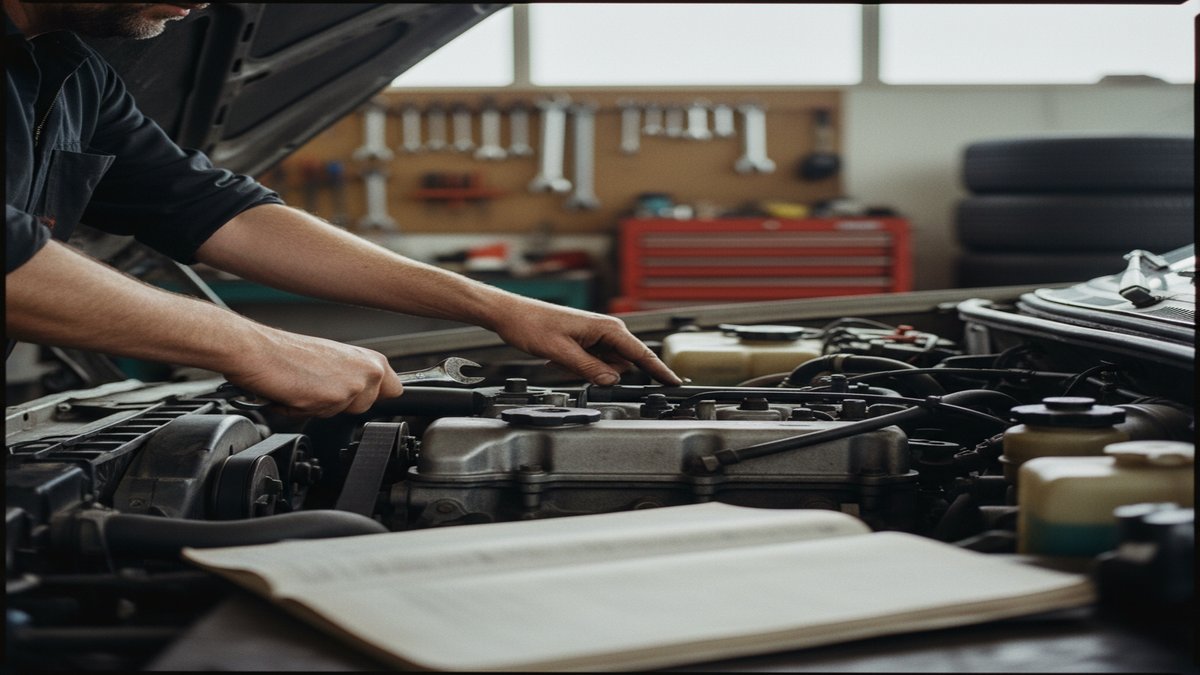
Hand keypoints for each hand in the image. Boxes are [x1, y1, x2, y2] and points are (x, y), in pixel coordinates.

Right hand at [222, 326, 403, 416]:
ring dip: (320, 407)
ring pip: (340, 415)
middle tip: (316, 385)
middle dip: (340, 405)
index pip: (394, 391)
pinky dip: (304, 412)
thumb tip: (363, 391)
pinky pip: (320, 418)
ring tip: (303, 386)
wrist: (260, 352)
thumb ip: (355, 376)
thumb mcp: (335, 360)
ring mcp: (352, 387)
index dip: (372, 396)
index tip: (356, 392)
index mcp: (371, 359)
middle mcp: (368, 371)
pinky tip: (295, 394)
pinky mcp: (333, 400)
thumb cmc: (289, 353)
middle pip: (364, 408)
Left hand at [490, 298, 681, 385]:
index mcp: (607, 328)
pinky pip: (595, 363)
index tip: (676, 383)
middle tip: (573, 367)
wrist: (512, 315)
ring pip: (608, 366)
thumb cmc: (532, 325)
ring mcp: (597, 336)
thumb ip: (590, 369)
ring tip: (560, 360)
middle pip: (624, 364)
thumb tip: (612, 381)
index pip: (641, 354)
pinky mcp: (587, 342)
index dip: (660, 370)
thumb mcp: (561, 353)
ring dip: (590, 371)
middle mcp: (607, 330)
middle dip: (606, 374)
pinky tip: (559, 360)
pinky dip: (581, 367)